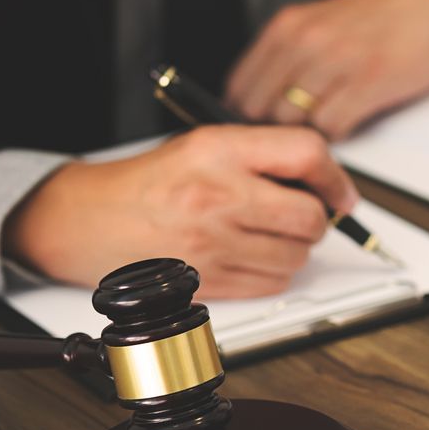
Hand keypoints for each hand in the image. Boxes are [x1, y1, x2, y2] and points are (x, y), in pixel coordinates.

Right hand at [3, 126, 358, 298]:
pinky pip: (272, 284)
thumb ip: (263, 156)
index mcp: (218, 150)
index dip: (335, 177)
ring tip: (266, 234)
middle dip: (316, 219)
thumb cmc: (149, 184)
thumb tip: (324, 183)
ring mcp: (213, 242)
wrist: (88, 221)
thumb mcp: (204, 145)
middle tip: (302, 215)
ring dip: (294, 249)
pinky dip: (273, 274)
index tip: (340, 192)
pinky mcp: (208, 281)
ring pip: (297, 256)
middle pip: (310, 215)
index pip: (306, 153)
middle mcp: (217, 195)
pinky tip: (250, 256)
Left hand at [226, 0, 428, 138]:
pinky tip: (348, 125)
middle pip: (262, 109)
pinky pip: (331, 129)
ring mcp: (335, 63)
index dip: (244, 116)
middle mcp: (306, 41)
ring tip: (322, 133)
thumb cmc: (387, 17)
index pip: (240, 86)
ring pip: (294, 122)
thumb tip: (264, 98)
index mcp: (289, 27)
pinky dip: (336, 137)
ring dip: (306, 136)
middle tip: (291, 141)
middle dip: (274, 132)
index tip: (257, 130)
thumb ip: (290, 55)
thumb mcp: (321, 23)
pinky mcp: (367, 84)